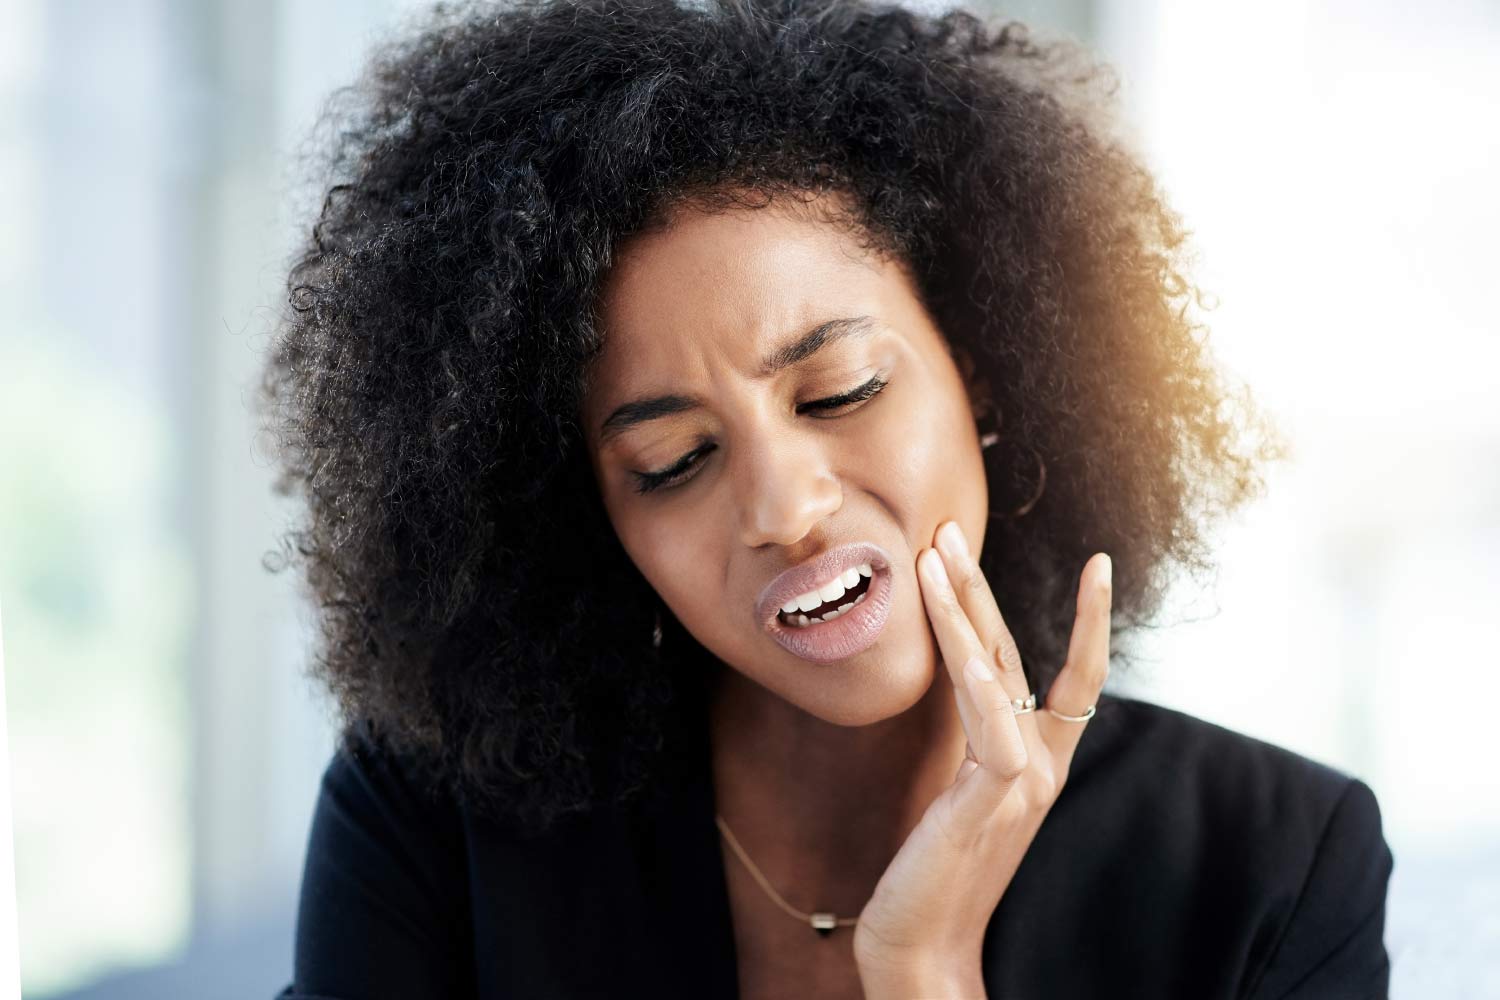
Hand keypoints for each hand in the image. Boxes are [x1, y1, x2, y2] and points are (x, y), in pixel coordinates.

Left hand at [852, 520, 1112, 986]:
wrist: (923, 946)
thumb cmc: (935, 872)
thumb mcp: (960, 793)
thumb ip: (978, 741)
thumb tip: (971, 688)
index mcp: (1034, 761)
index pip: (1068, 675)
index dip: (1086, 620)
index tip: (1097, 563)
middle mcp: (1038, 765)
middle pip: (1014, 654)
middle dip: (982, 587)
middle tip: (948, 530)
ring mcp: (1020, 781)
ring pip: (996, 672)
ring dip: (962, 607)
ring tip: (932, 554)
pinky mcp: (993, 800)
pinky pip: (988, 721)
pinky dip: (971, 672)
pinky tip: (951, 632)